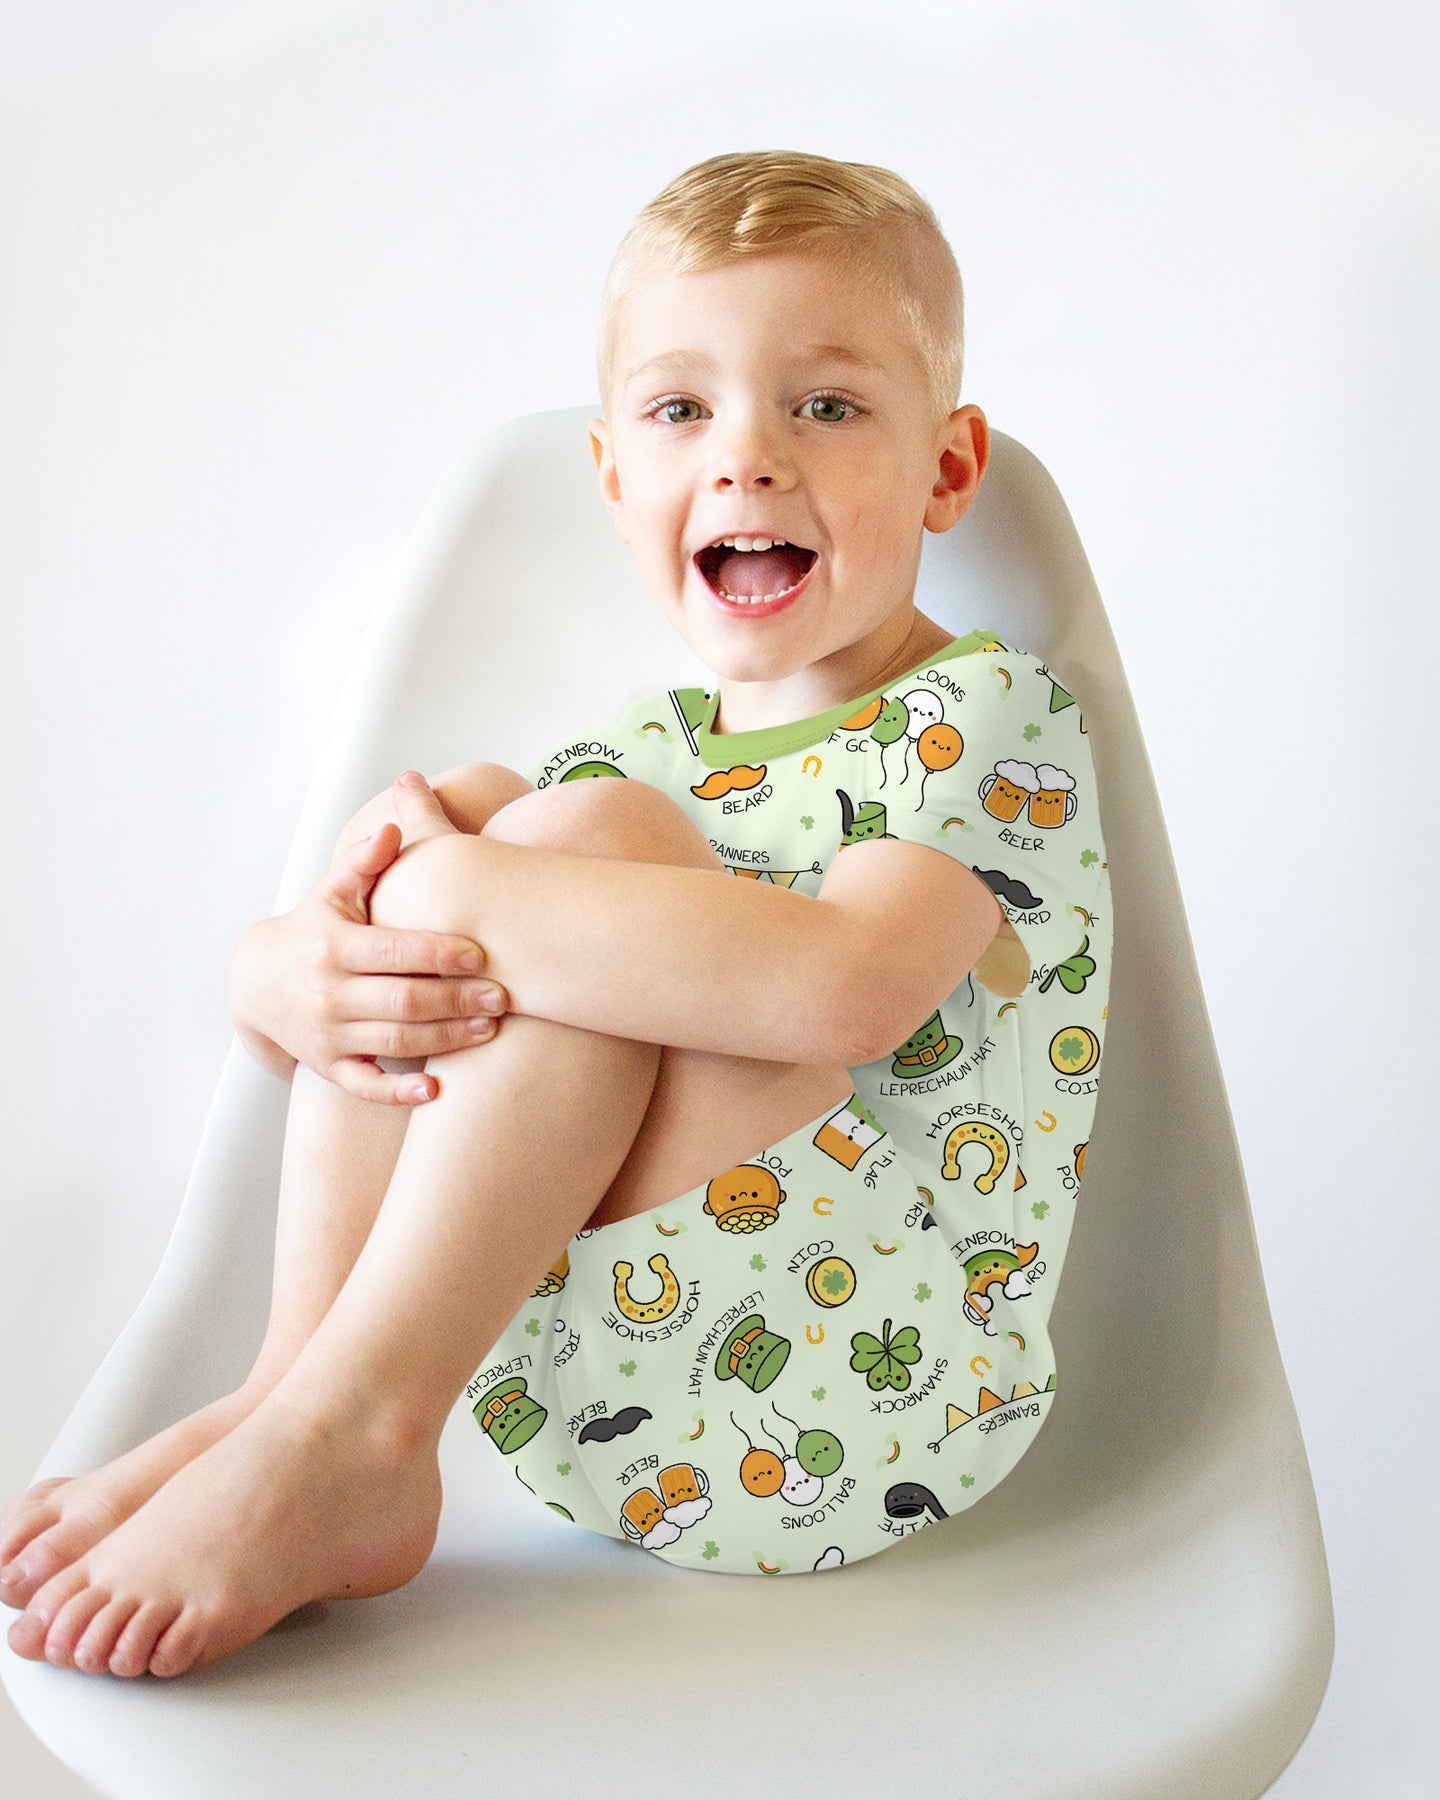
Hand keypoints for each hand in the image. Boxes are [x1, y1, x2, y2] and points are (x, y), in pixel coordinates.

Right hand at [228, 774, 506, 1103]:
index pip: (395, 951)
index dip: (439, 953)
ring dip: (446, 1038)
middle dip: (456, 999)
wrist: (255, 983)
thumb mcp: (330, 894)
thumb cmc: (311, 931)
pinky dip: (399, 1093)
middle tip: (503, 997)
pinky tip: (437, 1090)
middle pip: (403, 999)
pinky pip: (366, 1087)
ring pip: (396, 1040)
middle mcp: (330, 994)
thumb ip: (363, 862)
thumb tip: (392, 827)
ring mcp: (329, 1035)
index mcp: (335, 948)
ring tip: (490, 1030)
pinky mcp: (329, 1067)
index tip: (482, 953)